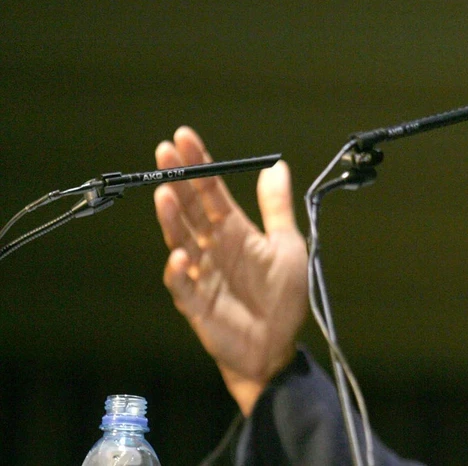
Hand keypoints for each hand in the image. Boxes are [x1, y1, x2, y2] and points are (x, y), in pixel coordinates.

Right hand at [154, 127, 308, 415]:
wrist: (277, 347)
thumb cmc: (283, 297)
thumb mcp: (287, 246)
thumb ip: (276, 208)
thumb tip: (276, 166)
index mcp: (235, 231)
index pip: (212, 191)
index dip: (199, 164)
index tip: (183, 136)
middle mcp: (213, 247)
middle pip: (191, 209)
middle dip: (178, 180)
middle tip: (164, 151)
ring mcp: (201, 274)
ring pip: (181, 240)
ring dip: (172, 218)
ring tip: (166, 192)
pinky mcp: (196, 304)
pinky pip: (184, 286)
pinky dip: (179, 271)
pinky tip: (180, 255)